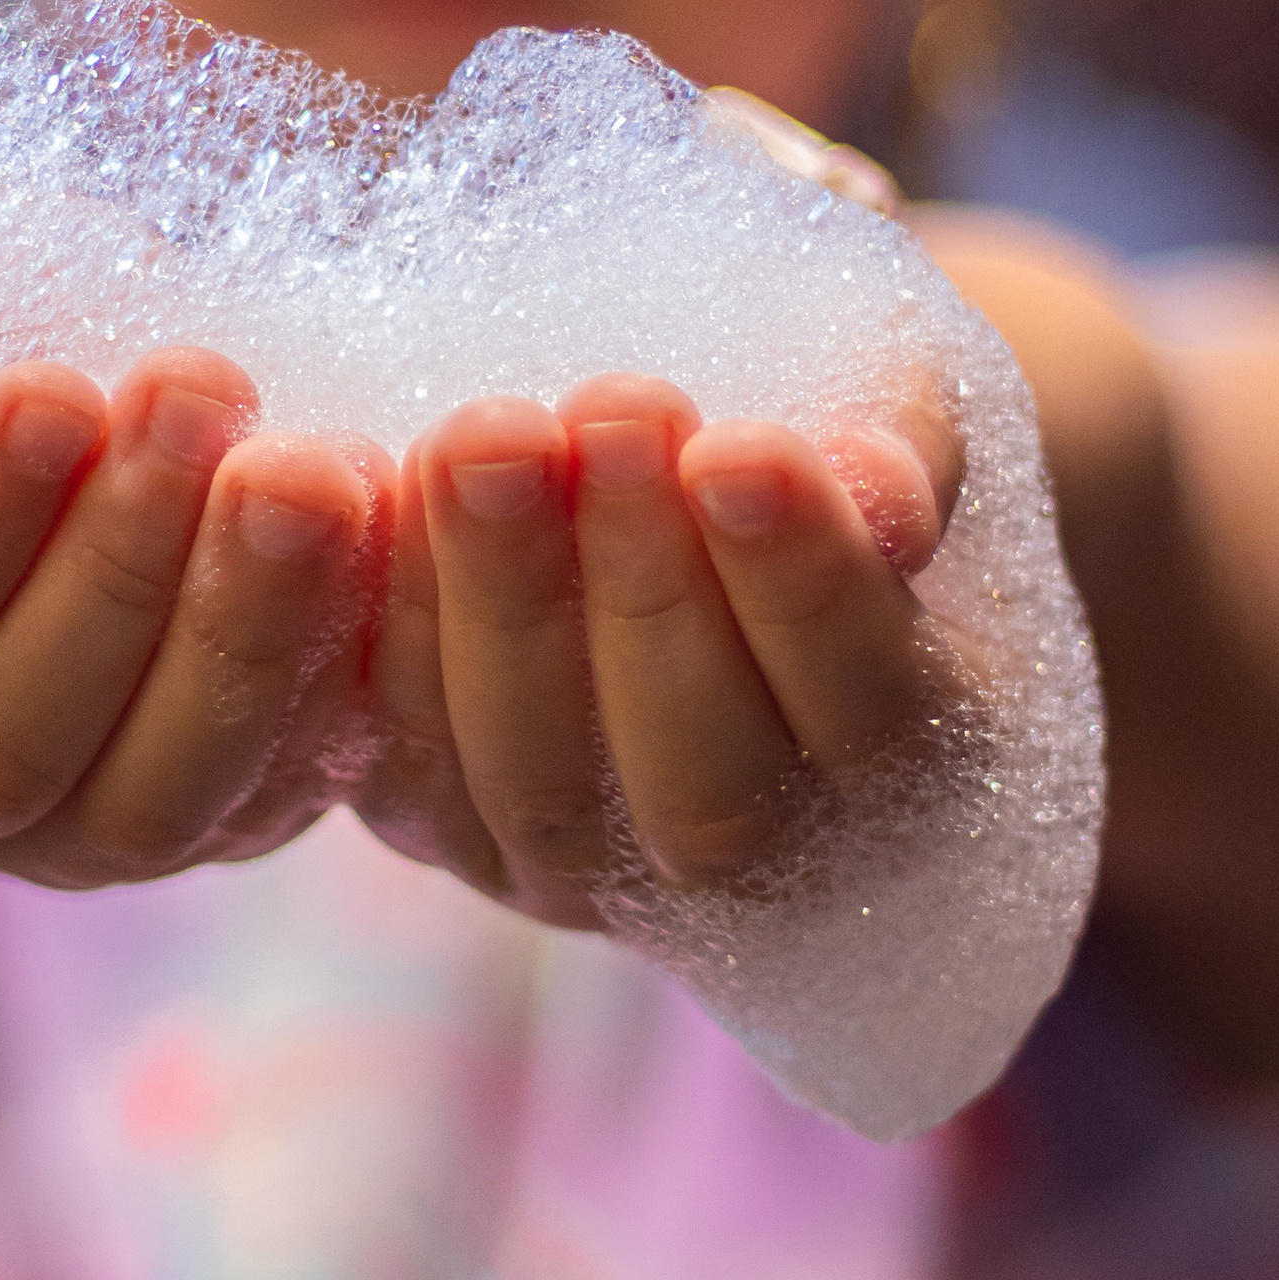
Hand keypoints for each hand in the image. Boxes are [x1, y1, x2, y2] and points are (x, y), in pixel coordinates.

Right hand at [0, 347, 387, 887]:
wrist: (40, 364)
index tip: (53, 389)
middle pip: (1, 748)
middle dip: (115, 568)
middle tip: (203, 392)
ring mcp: (63, 832)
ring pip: (148, 801)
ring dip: (238, 628)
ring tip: (308, 464)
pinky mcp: (212, 816)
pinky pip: (276, 789)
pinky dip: (336, 671)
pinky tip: (384, 532)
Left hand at [352, 372, 974, 927]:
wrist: (696, 479)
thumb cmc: (826, 424)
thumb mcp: (894, 406)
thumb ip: (898, 444)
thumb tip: (879, 488)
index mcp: (920, 772)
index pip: (871, 713)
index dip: (805, 587)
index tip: (744, 447)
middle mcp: (762, 869)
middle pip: (705, 783)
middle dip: (647, 590)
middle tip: (612, 409)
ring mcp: (591, 873)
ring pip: (541, 784)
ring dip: (506, 602)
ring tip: (485, 434)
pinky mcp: (446, 823)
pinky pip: (402, 758)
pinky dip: (382, 627)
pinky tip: (358, 486)